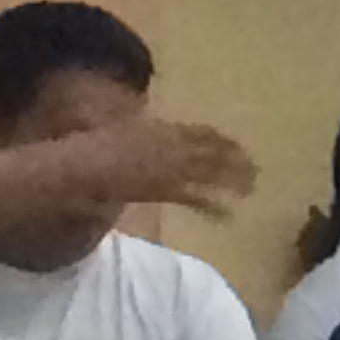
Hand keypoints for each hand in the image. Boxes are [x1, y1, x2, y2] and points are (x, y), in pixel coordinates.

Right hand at [73, 120, 256, 219]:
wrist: (83, 163)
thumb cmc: (91, 144)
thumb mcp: (114, 126)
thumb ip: (129, 125)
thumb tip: (134, 123)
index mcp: (160, 129)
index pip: (196, 133)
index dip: (216, 139)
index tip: (233, 143)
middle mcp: (172, 145)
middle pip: (210, 150)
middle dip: (232, 157)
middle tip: (255, 165)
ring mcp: (170, 167)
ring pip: (209, 170)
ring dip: (232, 177)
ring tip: (252, 184)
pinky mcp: (164, 189)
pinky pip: (193, 197)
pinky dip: (211, 206)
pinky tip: (227, 215)